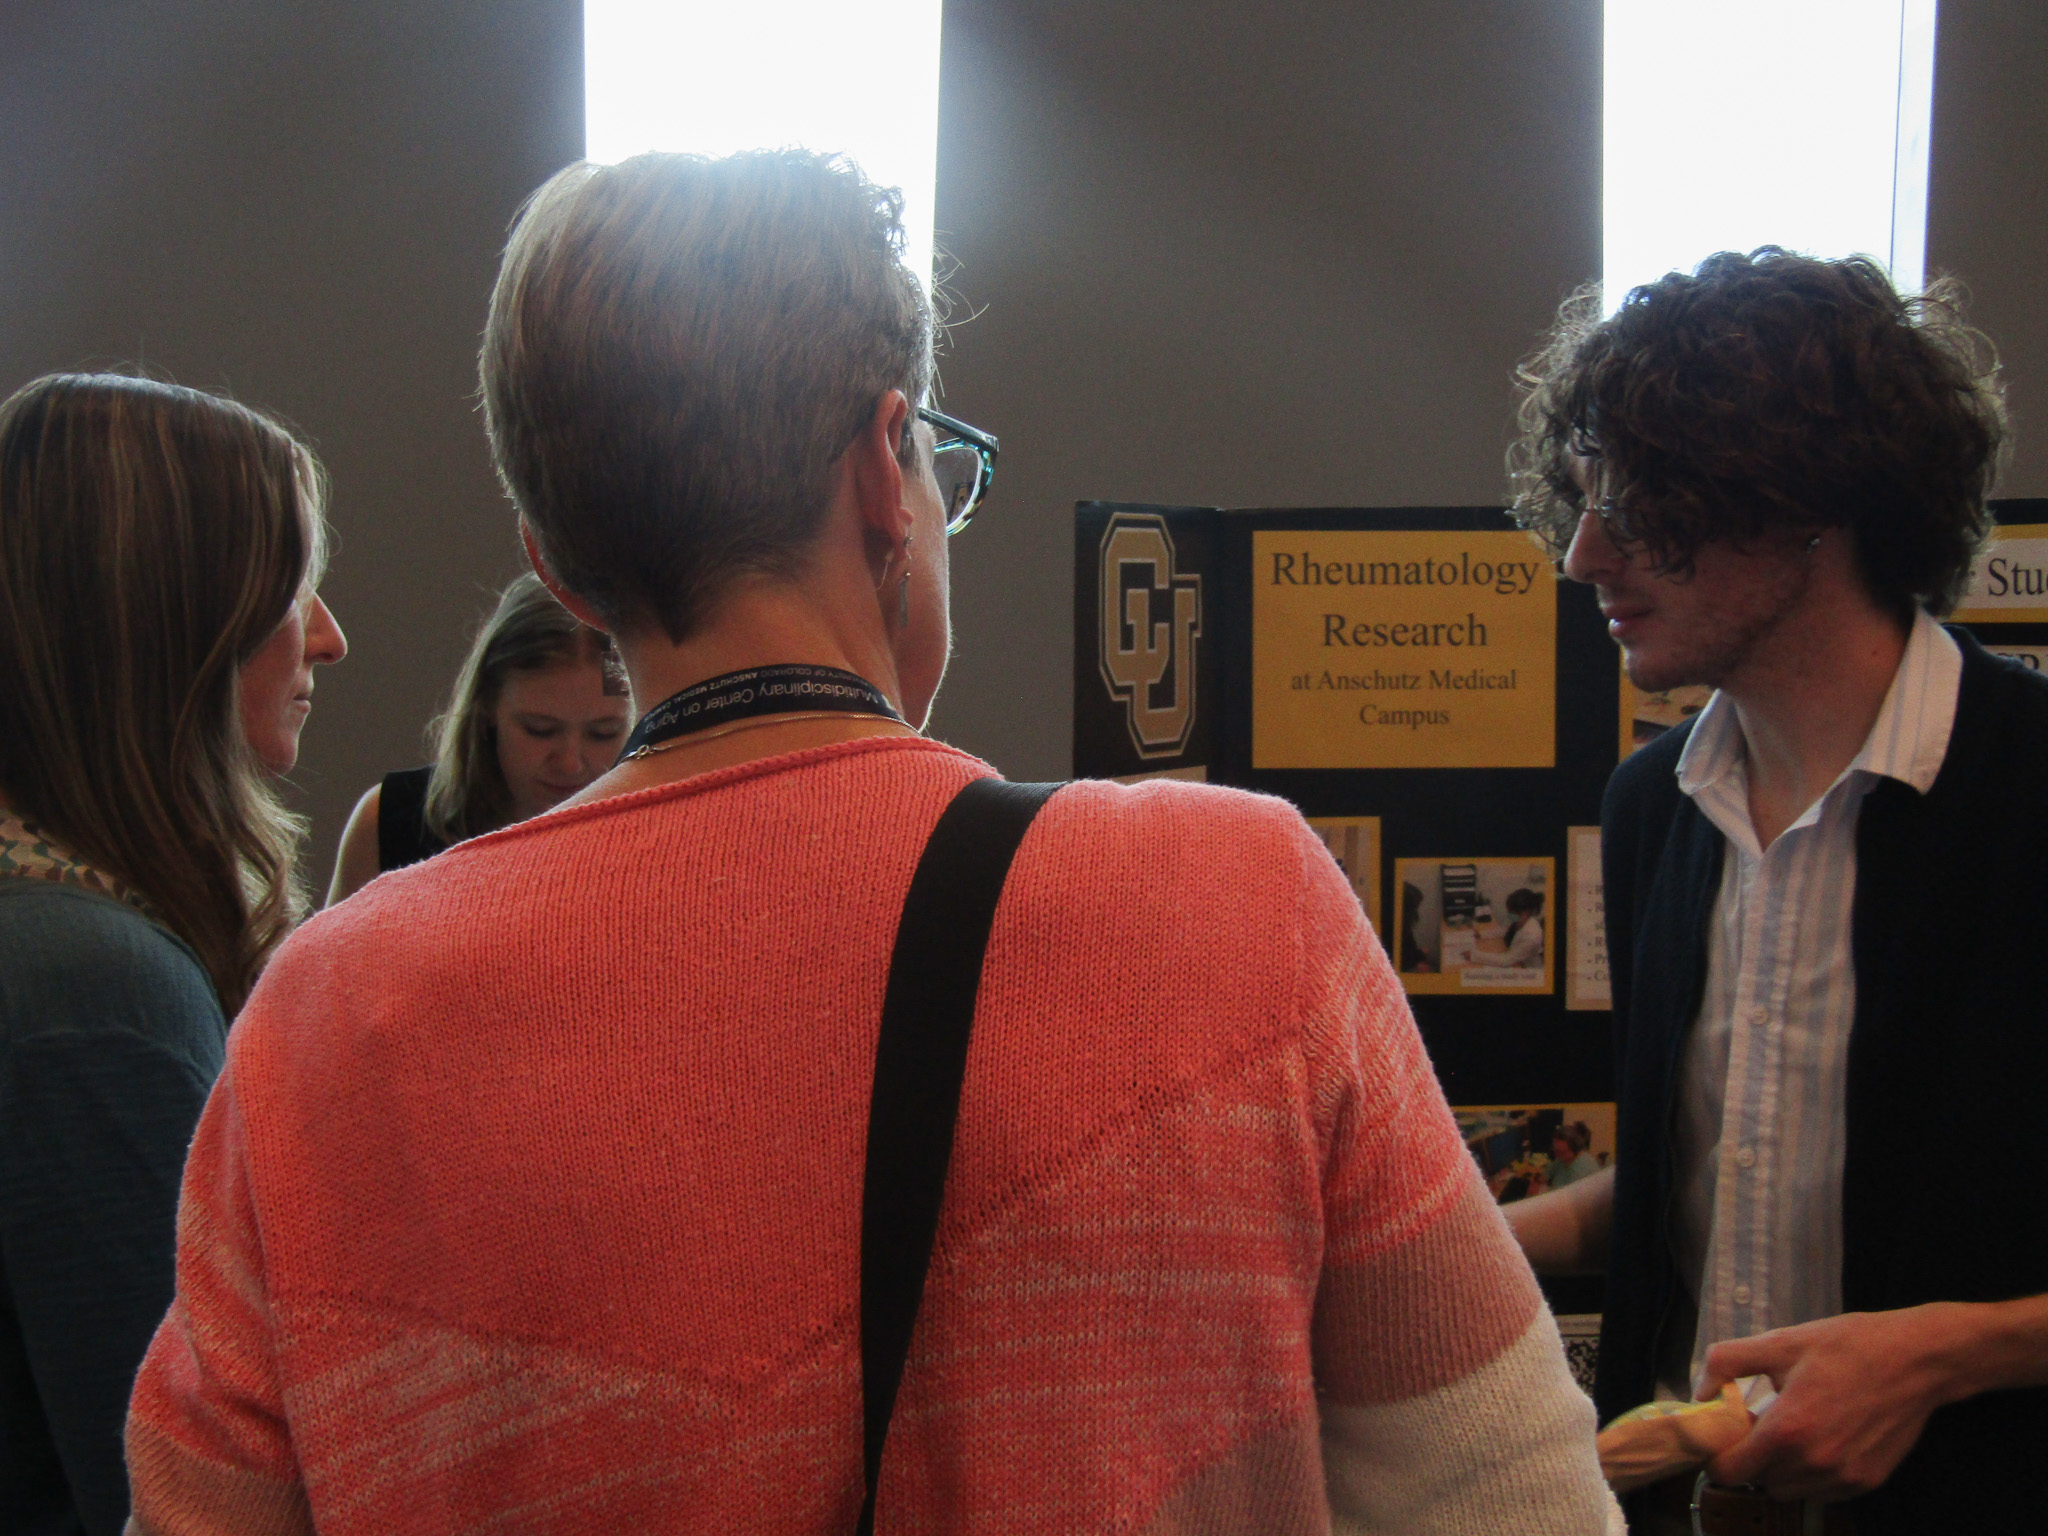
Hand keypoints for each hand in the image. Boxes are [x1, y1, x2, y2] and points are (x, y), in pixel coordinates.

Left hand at [1697, 1306, 1971, 1501]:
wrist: (1916, 1360)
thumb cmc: (1847, 1346)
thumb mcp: (1779, 1342)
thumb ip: (1727, 1362)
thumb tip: (1700, 1390)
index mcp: (1788, 1430)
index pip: (1730, 1471)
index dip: (1717, 1456)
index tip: (1722, 1436)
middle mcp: (1815, 1463)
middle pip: (1758, 1481)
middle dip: (1750, 1458)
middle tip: (1758, 1425)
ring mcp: (1843, 1478)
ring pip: (1789, 1490)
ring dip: (1780, 1469)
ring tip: (1791, 1430)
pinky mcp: (1867, 1482)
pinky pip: (1822, 1490)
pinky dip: (1811, 1473)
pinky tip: (1820, 1438)